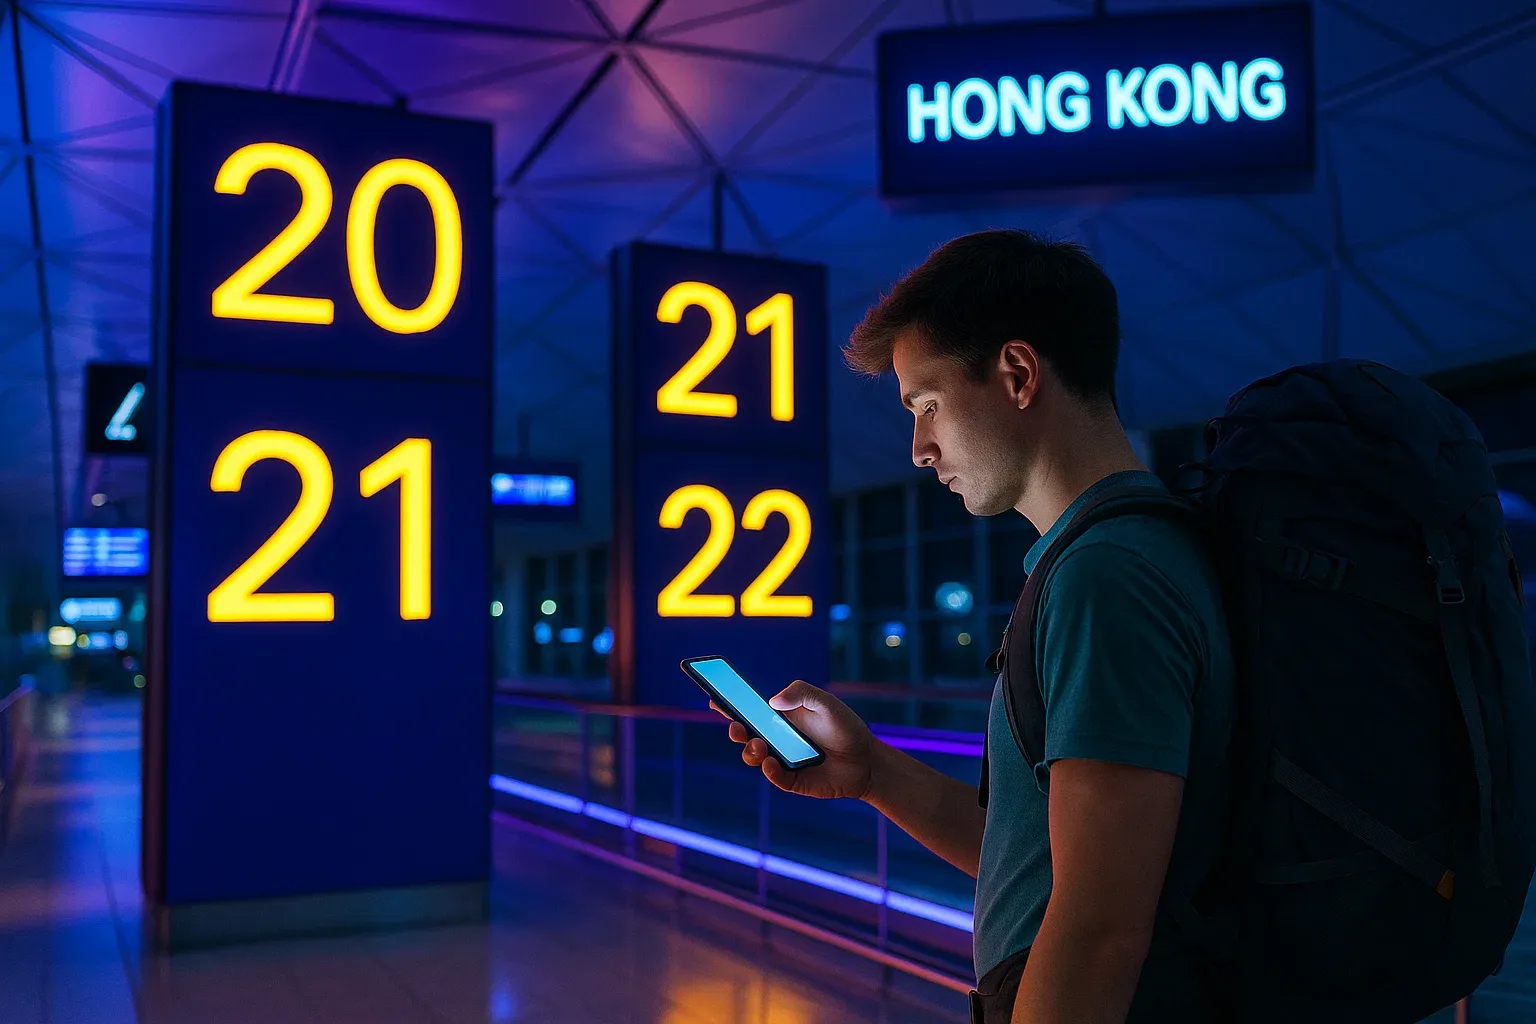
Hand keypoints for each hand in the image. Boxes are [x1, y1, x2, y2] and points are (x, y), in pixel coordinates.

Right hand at [711, 681, 876, 800]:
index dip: (728, 704)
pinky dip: (769, 770)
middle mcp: (775, 738)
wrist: (866, 759)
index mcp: (778, 716)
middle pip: (744, 734)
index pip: (747, 709)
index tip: (713, 696)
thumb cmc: (844, 727)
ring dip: (751, 751)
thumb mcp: (826, 703)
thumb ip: (801, 693)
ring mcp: (781, 760)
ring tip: (759, 745)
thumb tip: (771, 701)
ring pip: (754, 756)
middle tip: (737, 726)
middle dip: (735, 729)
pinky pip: (774, 777)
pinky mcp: (792, 780)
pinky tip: (771, 763)